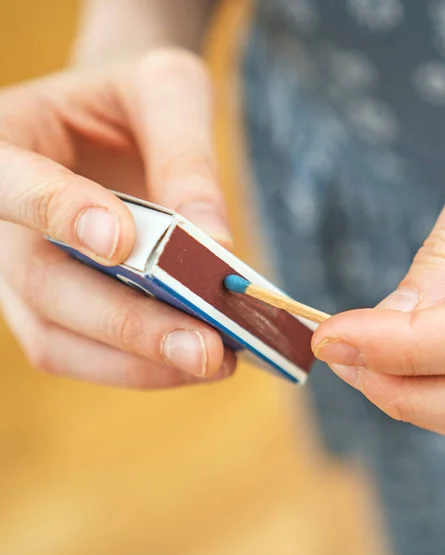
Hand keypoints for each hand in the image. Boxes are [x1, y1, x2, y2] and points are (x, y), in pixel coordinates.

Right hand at [0, 48, 235, 387]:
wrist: (120, 122)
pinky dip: (142, 366)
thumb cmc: (135, 98)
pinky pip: (86, 353)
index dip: (57, 212)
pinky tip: (199, 359)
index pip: (10, 182)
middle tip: (206, 348)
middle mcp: (0, 222)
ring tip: (215, 362)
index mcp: (6, 140)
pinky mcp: (57, 309)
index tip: (120, 243)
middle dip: (129, 325)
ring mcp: (24, 273)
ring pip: (59, 340)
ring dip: (139, 362)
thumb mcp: (167, 92)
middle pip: (43, 286)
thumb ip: (185, 158)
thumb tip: (216, 245)